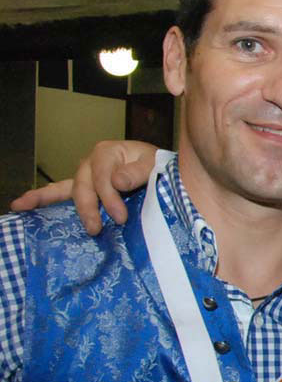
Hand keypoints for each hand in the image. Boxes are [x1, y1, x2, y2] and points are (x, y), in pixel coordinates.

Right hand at [8, 140, 156, 233]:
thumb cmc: (156, 166)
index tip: (120, 218)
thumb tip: (116, 182)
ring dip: (44, 198)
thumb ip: (139, 172)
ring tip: (22, 206)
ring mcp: (84, 176)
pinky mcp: (83, 188)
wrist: (159, 170)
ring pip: (65, 188)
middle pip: (83, 186)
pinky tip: (21, 205)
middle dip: (87, 208)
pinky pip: (60, 192)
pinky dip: (42, 198)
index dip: (110, 198)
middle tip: (96, 229)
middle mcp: (91, 162)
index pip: (103, 177)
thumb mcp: (154, 164)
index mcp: (108, 152)